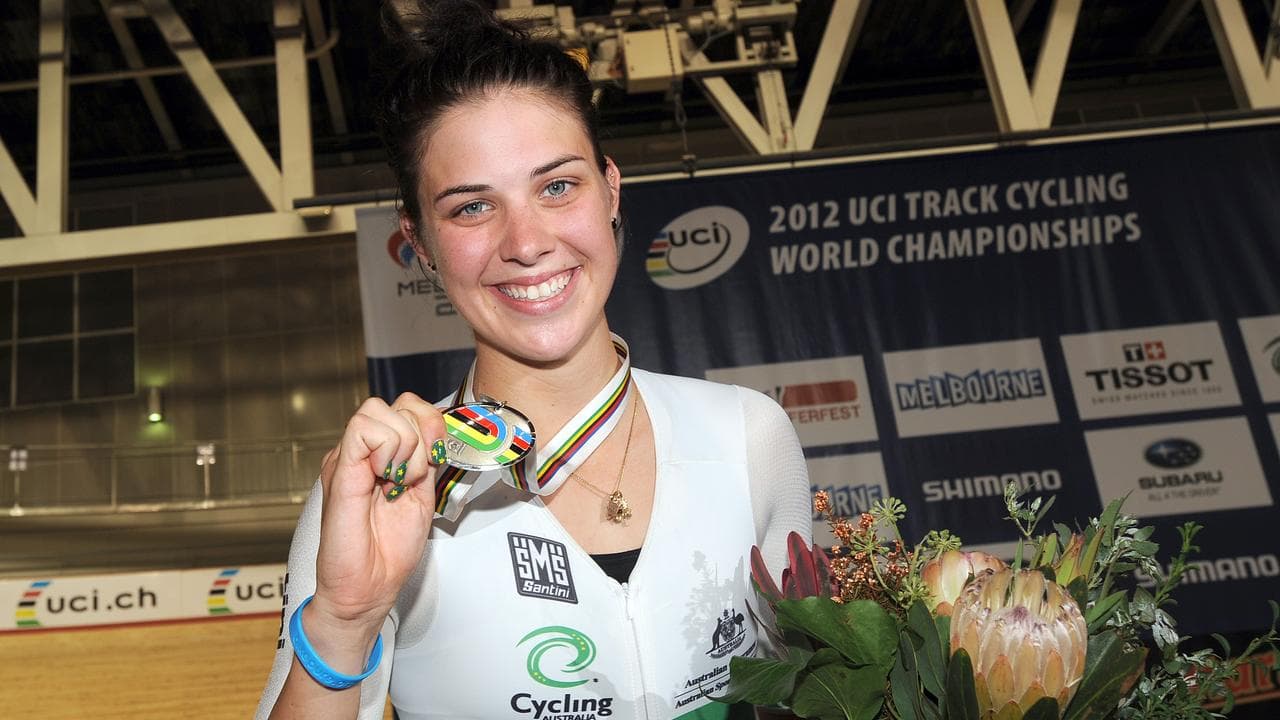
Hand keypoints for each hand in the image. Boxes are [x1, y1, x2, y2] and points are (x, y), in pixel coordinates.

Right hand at [310, 392, 443, 633]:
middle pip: (400, 404)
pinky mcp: (339, 468)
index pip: (411, 407)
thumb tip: (438, 425)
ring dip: (405, 446)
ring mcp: (348, 457)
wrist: (369, 586)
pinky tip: (385, 480)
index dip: (432, 426)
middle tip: (412, 478)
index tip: (433, 463)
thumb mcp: (422, 492)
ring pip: (380, 409)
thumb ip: (427, 457)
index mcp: (382, 454)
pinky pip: (363, 428)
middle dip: (422, 437)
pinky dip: (386, 449)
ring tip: (396, 484)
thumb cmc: (391, 549)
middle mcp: (362, 450)